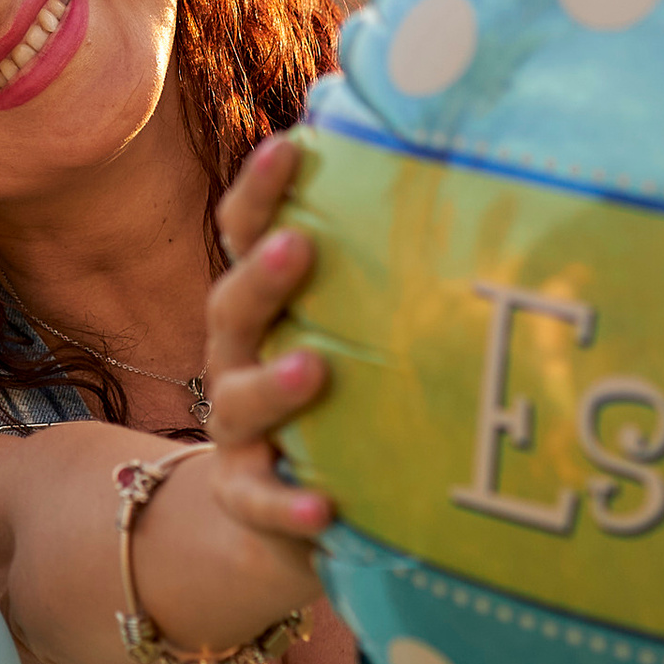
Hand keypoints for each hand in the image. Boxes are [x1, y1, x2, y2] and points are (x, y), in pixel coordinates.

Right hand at [119, 137, 333, 658]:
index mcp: (260, 309)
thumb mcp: (345, 331)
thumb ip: (372, 270)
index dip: (259, 191)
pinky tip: (325, 509)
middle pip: (233, 309)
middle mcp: (237, 359)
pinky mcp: (246, 499)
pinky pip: (260, 504)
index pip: (244, 236)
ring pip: (239, 400)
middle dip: (263, 277)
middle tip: (300, 246)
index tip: (291, 146)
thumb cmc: (333, 398)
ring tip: (313, 368)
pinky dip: (288, 507)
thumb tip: (430, 161)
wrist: (277, 516)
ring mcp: (238, 432)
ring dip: (274, 384)